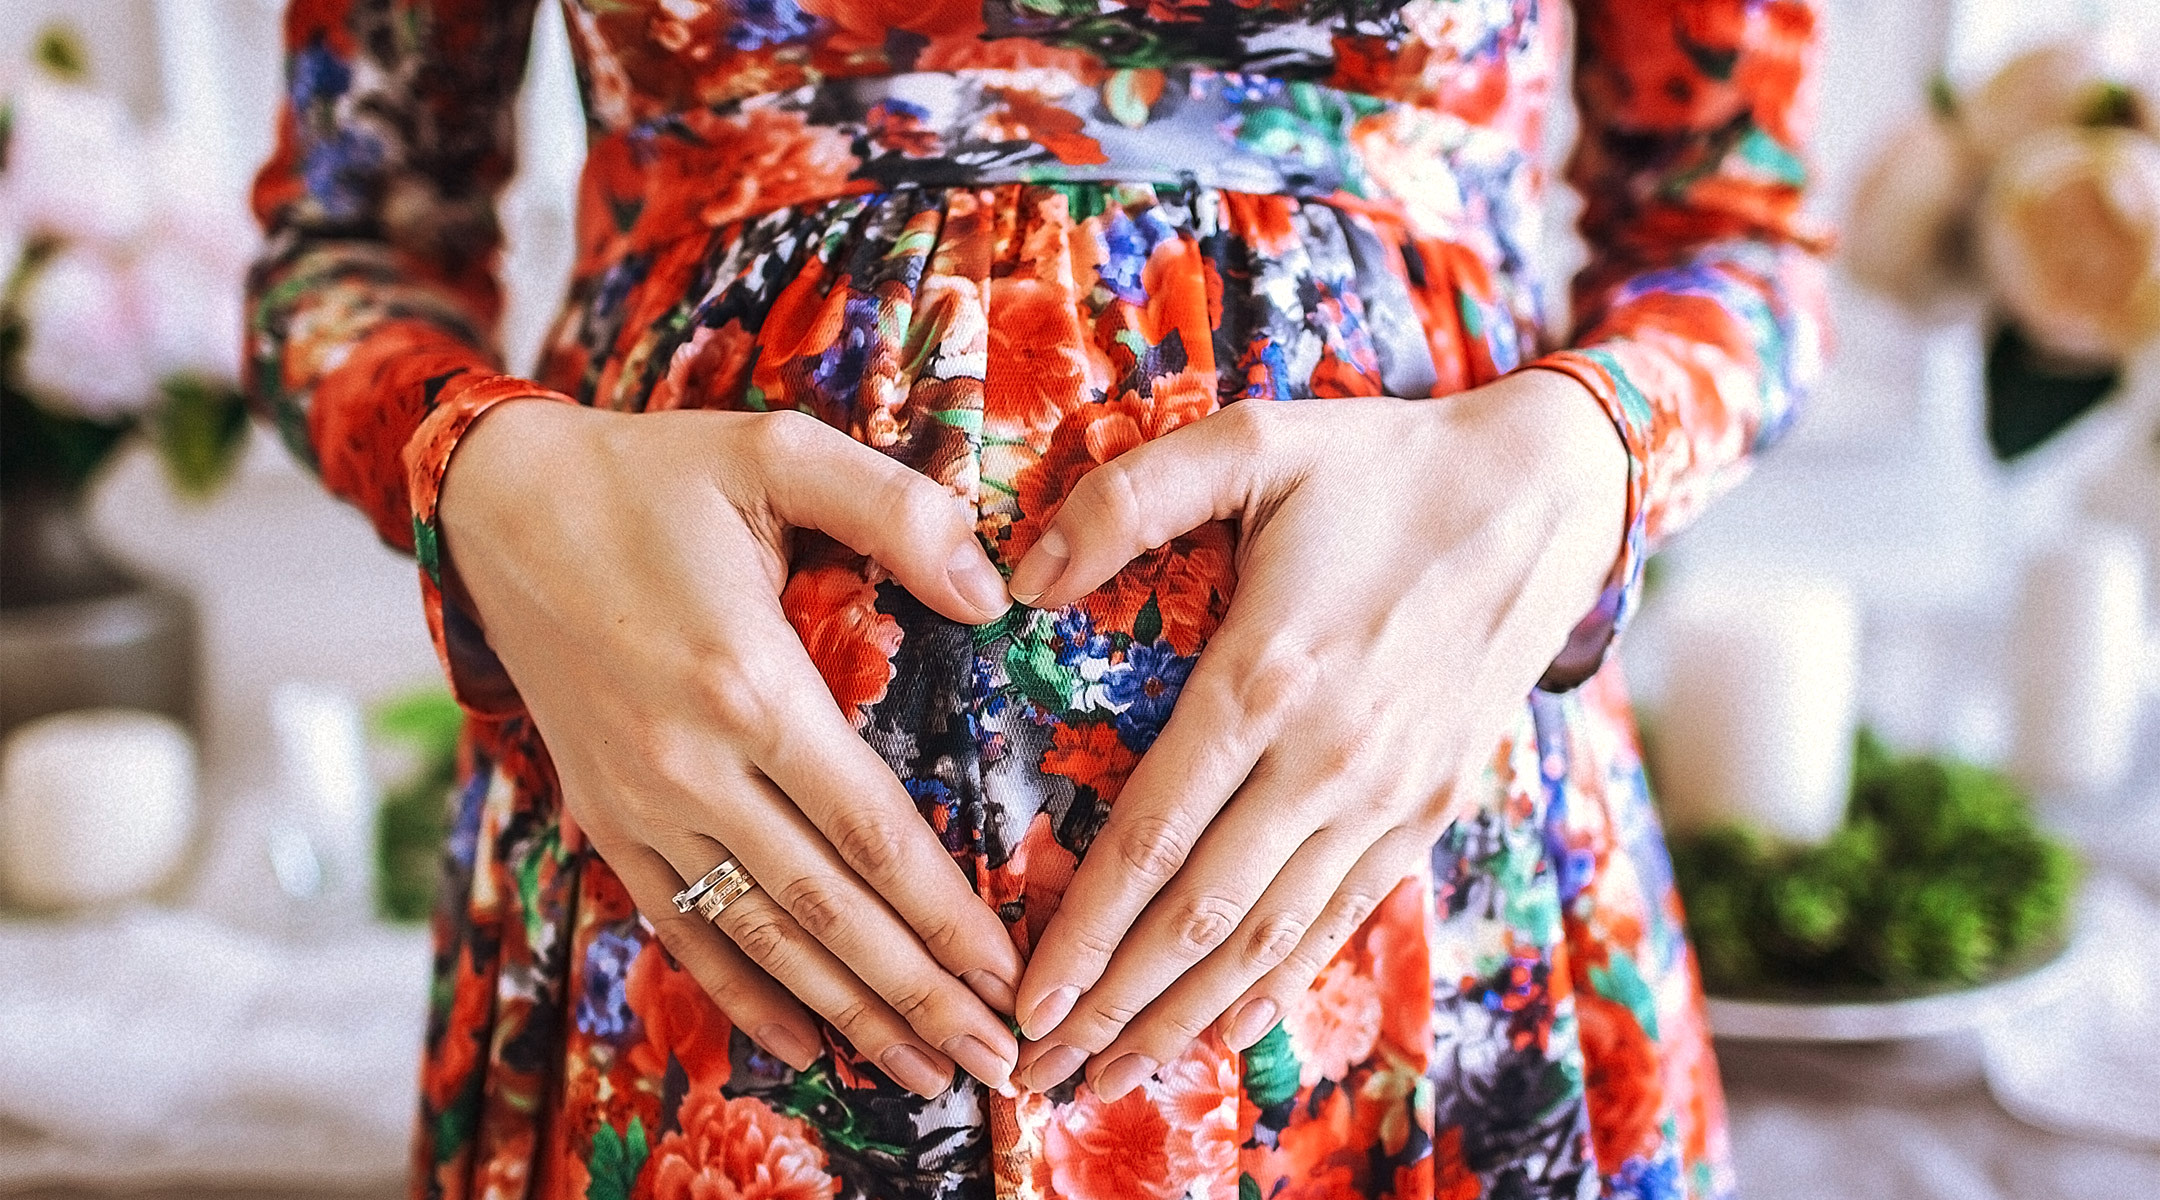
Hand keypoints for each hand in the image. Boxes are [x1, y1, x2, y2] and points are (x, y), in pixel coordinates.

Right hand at [438, 403, 1022, 1097]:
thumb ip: (896, 511)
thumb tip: (993, 593)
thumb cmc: (655, 475)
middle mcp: (690, 766)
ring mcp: (640, 804)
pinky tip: (799, 1046)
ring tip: (924, 1079)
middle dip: (919, 996)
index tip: (1011, 974)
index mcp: (747, 683)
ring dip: (847, 1016)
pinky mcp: (604, 818)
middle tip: (999, 1061)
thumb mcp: (777, 453)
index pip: (872, 833)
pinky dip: (739, 995)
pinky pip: (679, 928)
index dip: (948, 916)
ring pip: (760, 938)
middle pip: (827, 912)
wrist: (500, 502)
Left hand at [1002, 370, 1626, 1096]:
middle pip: (1200, 915)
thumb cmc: (1384, 464)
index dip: (1083, 929)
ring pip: (1269, 937)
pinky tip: (1226, 1030)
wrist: (1548, 495)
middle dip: (1113, 1003)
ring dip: (1185, 1015)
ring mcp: (1388, 796)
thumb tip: (1019, 580)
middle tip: (1039, 1073)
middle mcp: (1329, 760)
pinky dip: (1280, 984)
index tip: (1023, 997)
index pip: (1153, 836)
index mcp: (1268, 677)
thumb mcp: (1250, 441)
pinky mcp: (1429, 808)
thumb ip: (1126, 500)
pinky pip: (1343, 918)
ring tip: (1113, 1074)